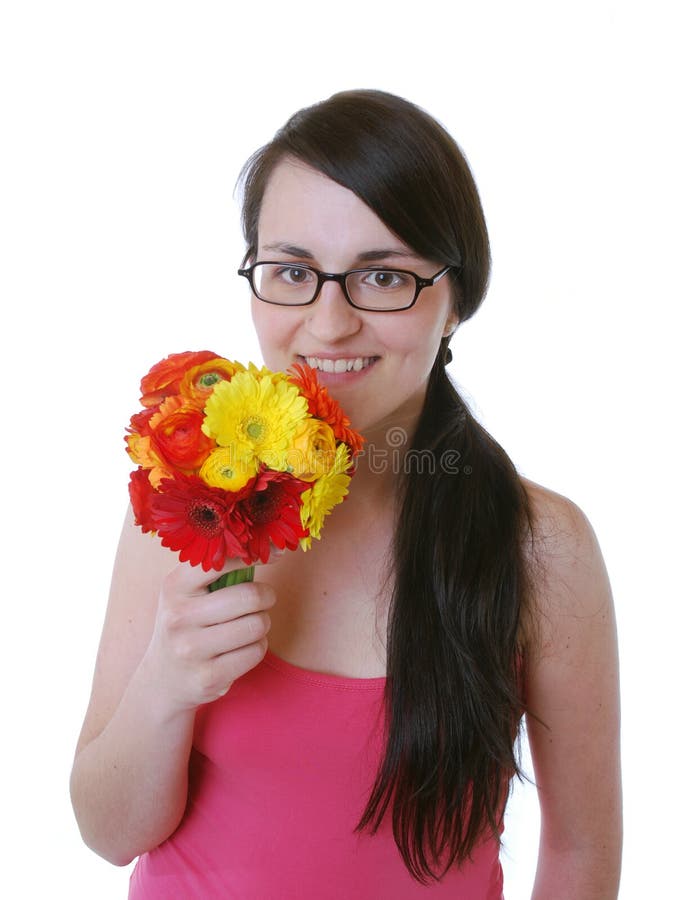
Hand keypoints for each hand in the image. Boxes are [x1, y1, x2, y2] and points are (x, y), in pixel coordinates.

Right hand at [140, 558, 275, 713]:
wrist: (162, 679)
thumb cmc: (187, 623)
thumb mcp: (186, 592)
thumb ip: (218, 569)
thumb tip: (272, 547)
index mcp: (174, 587)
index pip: (222, 561)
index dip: (255, 554)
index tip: (275, 553)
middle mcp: (179, 617)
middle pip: (249, 596)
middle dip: (266, 597)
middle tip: (263, 599)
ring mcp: (191, 650)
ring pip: (257, 625)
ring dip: (262, 623)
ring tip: (249, 624)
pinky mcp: (208, 677)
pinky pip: (255, 652)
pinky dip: (258, 647)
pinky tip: (243, 647)